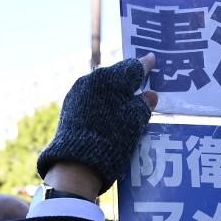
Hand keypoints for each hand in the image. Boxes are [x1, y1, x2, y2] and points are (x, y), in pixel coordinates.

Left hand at [37, 55, 157, 195]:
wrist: (78, 162)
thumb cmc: (113, 138)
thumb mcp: (135, 121)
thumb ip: (144, 104)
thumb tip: (150, 94)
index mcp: (110, 78)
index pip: (133, 67)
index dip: (144, 65)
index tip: (151, 59)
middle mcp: (92, 79)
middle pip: (115, 74)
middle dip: (128, 77)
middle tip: (139, 79)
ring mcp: (78, 92)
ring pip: (101, 85)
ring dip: (113, 89)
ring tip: (125, 96)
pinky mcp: (69, 106)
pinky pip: (91, 96)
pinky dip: (102, 99)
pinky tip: (108, 109)